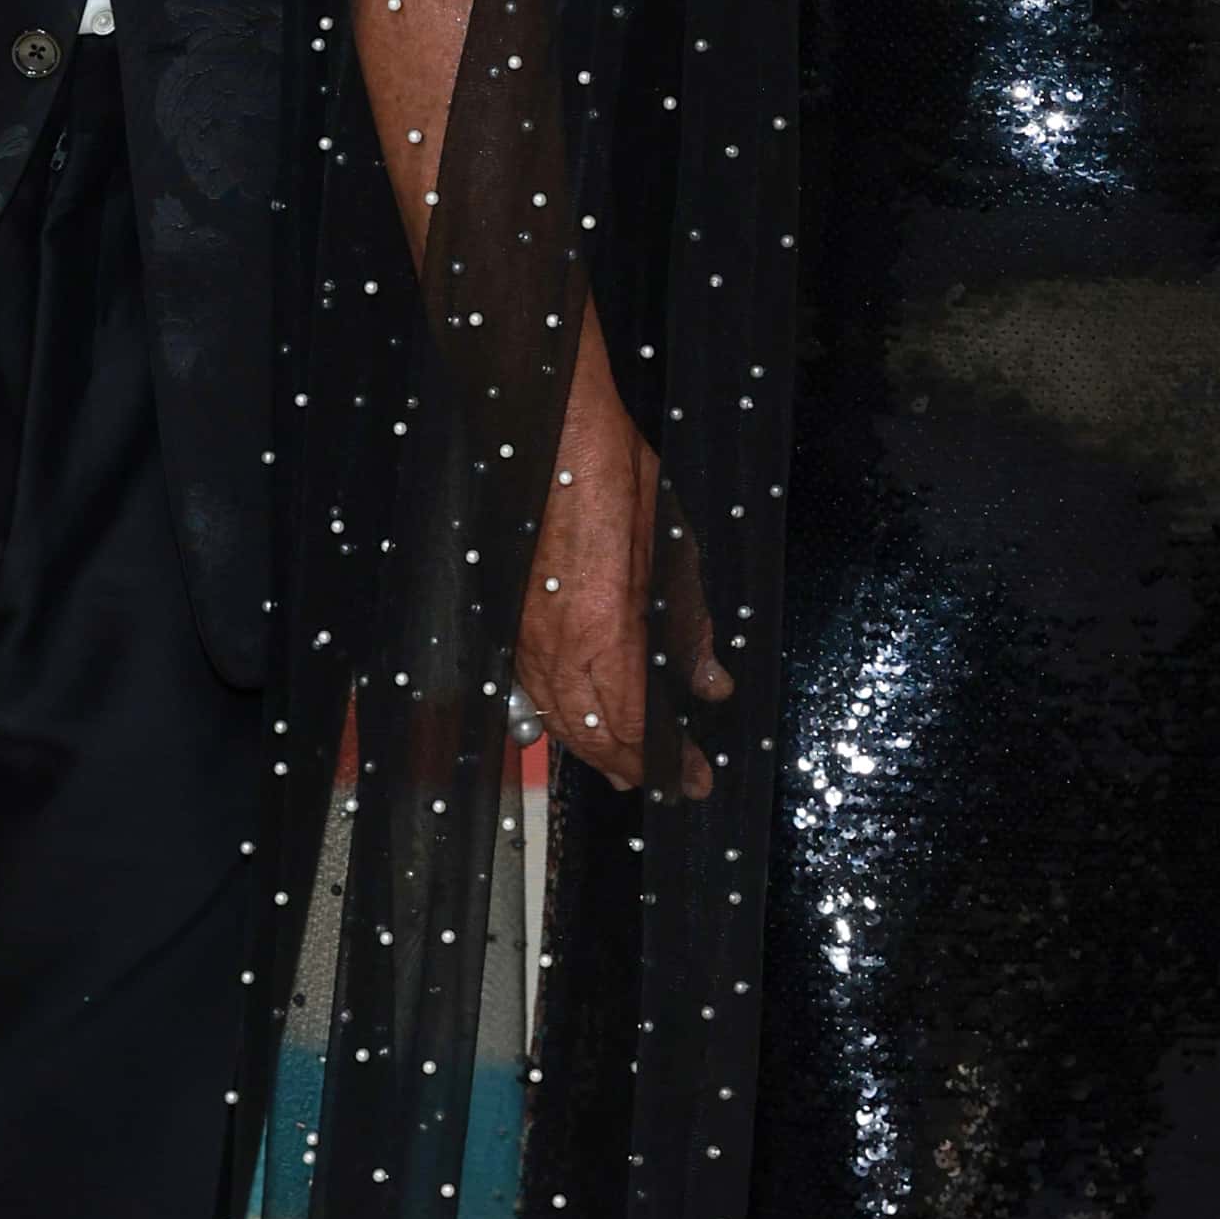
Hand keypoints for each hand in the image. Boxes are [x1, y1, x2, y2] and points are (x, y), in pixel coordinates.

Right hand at [511, 341, 724, 797]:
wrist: (553, 436)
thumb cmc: (615, 483)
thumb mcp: (674, 555)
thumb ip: (689, 629)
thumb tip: (708, 684)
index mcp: (607, 632)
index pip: (637, 728)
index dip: (667, 764)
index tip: (693, 779)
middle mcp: (560, 646)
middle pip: (593, 736)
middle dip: (630, 767)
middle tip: (664, 782)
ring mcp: (527, 636)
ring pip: (558, 718)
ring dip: (593, 750)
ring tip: (624, 769)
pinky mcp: (511, 620)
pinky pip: (533, 689)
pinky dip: (559, 717)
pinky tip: (576, 723)